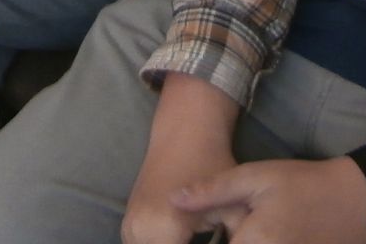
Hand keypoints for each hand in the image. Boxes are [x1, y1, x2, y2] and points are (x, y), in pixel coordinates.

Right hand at [124, 129, 238, 243]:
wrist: (184, 133)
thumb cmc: (213, 165)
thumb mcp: (233, 208)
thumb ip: (238, 240)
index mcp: (165, 228)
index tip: (212, 243)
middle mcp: (140, 231)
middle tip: (204, 241)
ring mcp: (130, 228)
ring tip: (192, 238)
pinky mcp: (127, 226)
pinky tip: (178, 241)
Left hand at [171, 157, 365, 243]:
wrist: (356, 200)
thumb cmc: (303, 184)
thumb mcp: (256, 177)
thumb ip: (213, 191)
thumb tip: (174, 199)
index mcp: (253, 242)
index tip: (188, 237)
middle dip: (224, 242)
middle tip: (232, 228)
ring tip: (244, 230)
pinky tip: (259, 236)